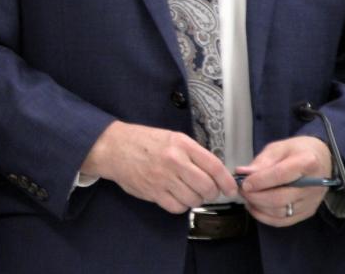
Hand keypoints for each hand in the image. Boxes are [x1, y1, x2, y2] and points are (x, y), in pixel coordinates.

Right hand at [80, 121, 236, 212]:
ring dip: (194, 199)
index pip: (214, 166)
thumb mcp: (171, 137)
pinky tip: (174, 196)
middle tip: (207, 191)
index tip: (231, 188)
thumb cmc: (142, 141)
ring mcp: (163, 177)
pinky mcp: (153, 192)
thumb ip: (192, 153)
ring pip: (194, 199)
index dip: (227, 181)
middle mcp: (174, 160)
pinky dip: (180, 205)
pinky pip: (177, 207)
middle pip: (207, 187)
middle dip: (211, 193)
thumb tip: (215, 172)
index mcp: (181, 144)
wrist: (113, 147)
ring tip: (187, 191)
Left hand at [237, 136, 331, 226]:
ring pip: (280, 212)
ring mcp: (312, 201)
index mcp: (308, 163)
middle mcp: (314, 185)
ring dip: (259, 207)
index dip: (259, 181)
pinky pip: (284, 221)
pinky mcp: (308, 211)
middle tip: (242, 190)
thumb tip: (243, 173)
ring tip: (247, 197)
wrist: (321, 159)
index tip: (244, 182)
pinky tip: (255, 207)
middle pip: (280, 198)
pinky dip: (265, 217)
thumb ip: (262, 161)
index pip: (280, 175)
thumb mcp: (279, 148)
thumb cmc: (298, 151)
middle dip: (256, 196)